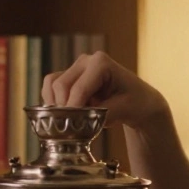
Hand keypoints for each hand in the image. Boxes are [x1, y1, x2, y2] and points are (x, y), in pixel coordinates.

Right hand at [40, 52, 168, 129]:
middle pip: (61, 86)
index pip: (78, 89)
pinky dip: (54, 102)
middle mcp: (85, 61)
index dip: (73, 110)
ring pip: (52, 86)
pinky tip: (68, 114)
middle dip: (64, 109)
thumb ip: (100, 113)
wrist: (138, 100)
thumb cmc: (135, 102)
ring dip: (56, 105)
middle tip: (72, 128)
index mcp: (100, 62)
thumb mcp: (124, 110)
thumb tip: (78, 119)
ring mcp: (75, 68)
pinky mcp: (69, 77)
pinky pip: (50, 88)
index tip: (72, 128)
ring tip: (71, 120)